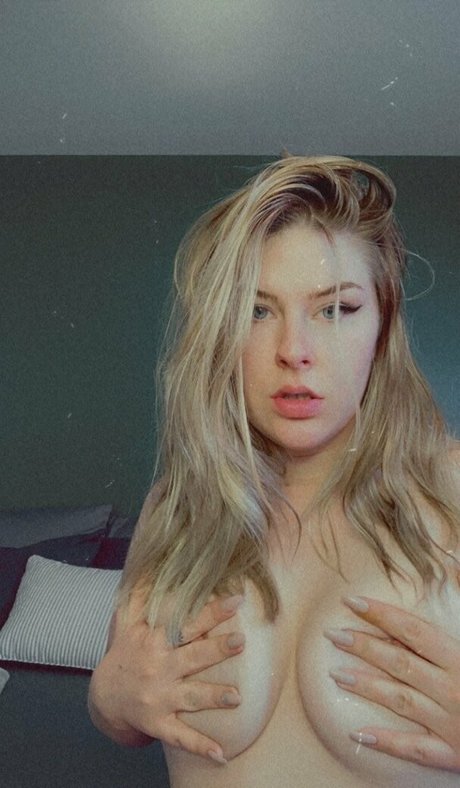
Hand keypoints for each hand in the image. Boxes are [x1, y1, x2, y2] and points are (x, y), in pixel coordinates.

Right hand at [88, 593, 244, 764]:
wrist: (105, 697)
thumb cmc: (126, 653)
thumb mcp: (127, 622)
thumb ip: (139, 594)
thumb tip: (148, 564)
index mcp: (155, 640)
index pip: (186, 622)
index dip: (211, 611)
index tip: (236, 600)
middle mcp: (158, 667)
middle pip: (192, 656)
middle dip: (216, 649)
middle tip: (240, 641)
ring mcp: (159, 698)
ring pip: (190, 696)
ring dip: (213, 696)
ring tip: (236, 696)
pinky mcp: (159, 724)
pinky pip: (181, 736)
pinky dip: (201, 747)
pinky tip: (222, 755)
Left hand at [325, 595, 459, 771]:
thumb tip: (453, 561)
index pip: (413, 632)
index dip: (381, 615)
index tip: (353, 602)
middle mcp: (452, 689)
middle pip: (400, 663)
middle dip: (365, 647)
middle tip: (333, 634)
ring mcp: (450, 723)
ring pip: (401, 702)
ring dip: (367, 686)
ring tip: (336, 674)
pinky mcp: (453, 754)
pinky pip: (415, 749)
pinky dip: (386, 742)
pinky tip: (358, 734)